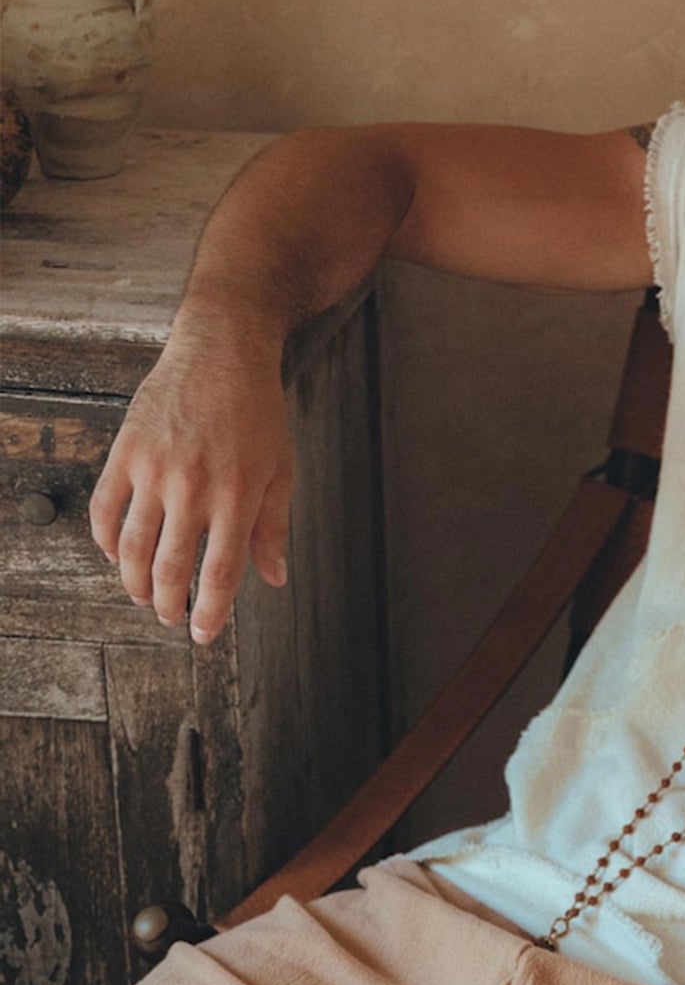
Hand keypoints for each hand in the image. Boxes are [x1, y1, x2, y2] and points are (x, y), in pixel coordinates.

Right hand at [89, 332, 293, 643]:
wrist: (222, 350)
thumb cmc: (257, 411)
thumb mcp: (280, 468)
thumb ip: (274, 527)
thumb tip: (274, 579)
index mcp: (238, 494)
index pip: (221, 573)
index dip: (211, 613)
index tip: (203, 634)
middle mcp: (194, 486)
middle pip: (172, 569)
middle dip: (170, 605)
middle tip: (171, 618)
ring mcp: (154, 469)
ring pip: (132, 548)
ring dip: (136, 583)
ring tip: (146, 596)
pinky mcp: (125, 452)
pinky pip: (103, 511)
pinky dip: (104, 543)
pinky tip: (116, 557)